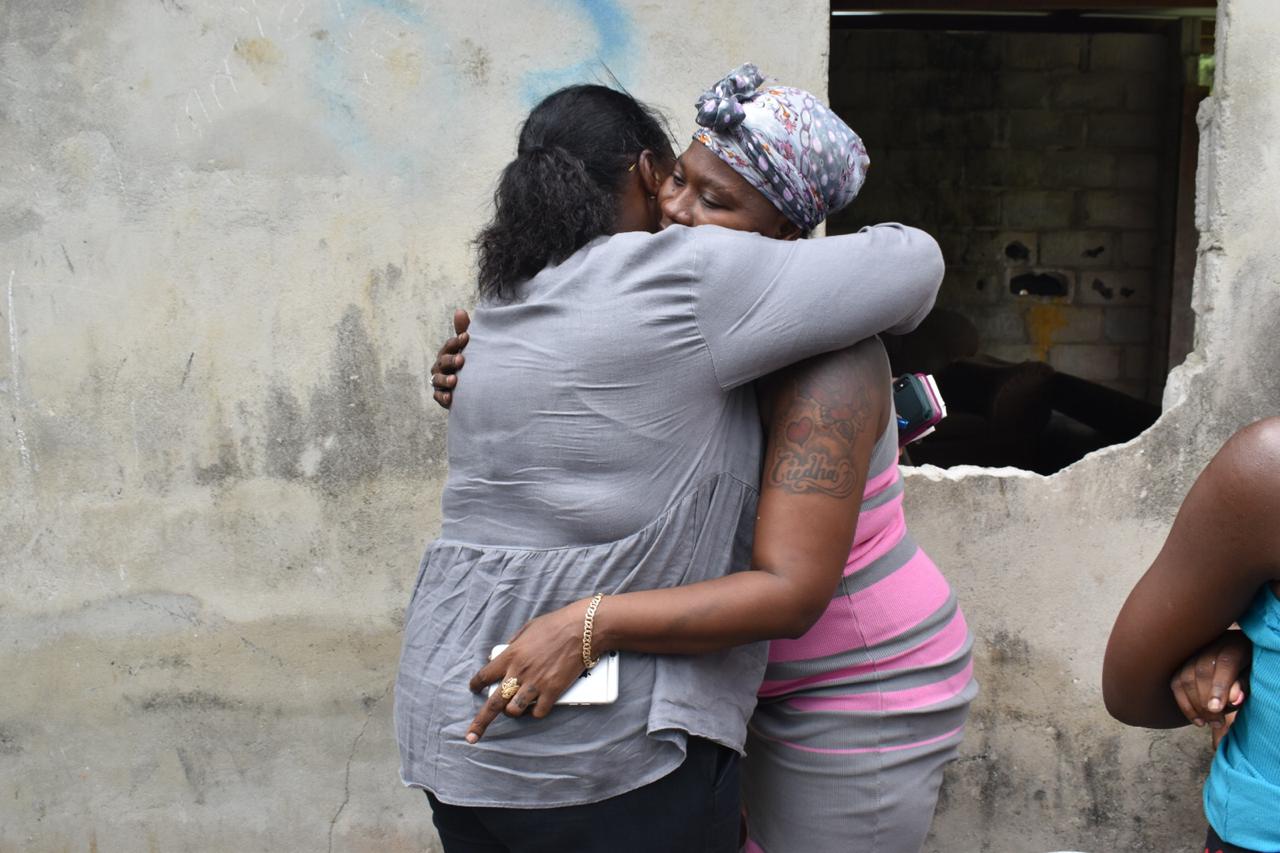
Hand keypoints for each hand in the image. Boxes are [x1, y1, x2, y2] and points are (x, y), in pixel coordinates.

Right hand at [431, 309, 470, 408]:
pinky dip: (444, 397)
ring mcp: (439, 382)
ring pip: (438, 379)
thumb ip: (463, 330)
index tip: (466, 337)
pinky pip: (439, 397)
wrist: (472, 387)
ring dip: (445, 380)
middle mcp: (441, 366)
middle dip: (451, 360)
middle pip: (443, 362)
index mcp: (447, 352)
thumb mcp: (468, 347)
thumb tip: (460, 310)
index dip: (456, 341)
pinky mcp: (441, 396)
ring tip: (455, 381)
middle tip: (462, 360)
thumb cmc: (469, 362)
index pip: (449, 345)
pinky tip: (451, 398)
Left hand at [465, 599, 591, 742]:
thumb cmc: (556, 624)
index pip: (485, 675)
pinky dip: (536, 712)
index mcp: (511, 655)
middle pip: (493, 704)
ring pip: (514, 711)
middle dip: (480, 722)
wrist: (583, 629)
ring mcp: (536, 684)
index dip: (476, 684)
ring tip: (514, 708)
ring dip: (512, 712)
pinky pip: (538, 712)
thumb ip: (514, 643)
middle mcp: (519, 672)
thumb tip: (507, 651)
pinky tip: (537, 707)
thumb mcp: (528, 628)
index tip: (474, 689)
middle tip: (471, 735)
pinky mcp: (553, 691)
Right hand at [1170, 630, 1249, 742]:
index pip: (1224, 663)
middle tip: (1216, 722)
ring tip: (1208, 723)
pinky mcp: (1181, 663)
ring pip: (1185, 677)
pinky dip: (1184, 704)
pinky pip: (1176, 683)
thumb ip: (1243, 685)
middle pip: (1201, 671)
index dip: (1219, 686)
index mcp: (1234, 645)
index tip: (1216, 709)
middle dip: (1205, 700)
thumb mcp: (1254, 676)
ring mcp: (1193, 652)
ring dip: (1194, 705)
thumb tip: (1233, 699)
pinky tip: (1197, 719)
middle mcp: (1211, 644)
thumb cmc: (1250, 671)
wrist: (1239, 659)